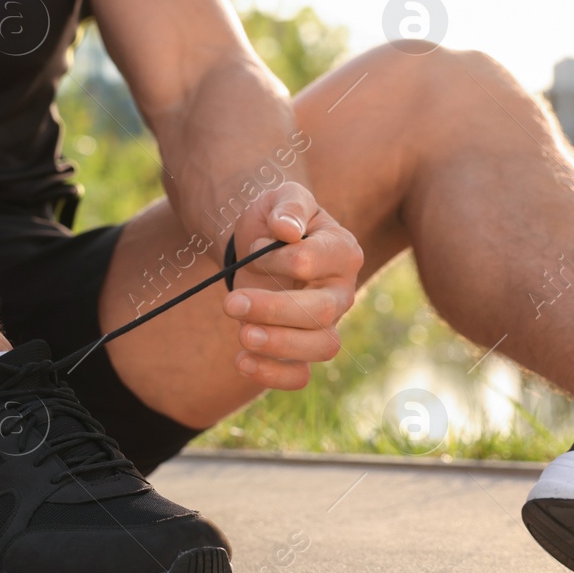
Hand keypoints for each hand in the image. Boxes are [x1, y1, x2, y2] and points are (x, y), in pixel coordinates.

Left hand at [220, 181, 362, 389]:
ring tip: (242, 335)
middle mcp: (341, 292)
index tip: (253, 248)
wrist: (260, 243)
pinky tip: (241, 361)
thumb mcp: (282, 197)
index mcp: (343, 252)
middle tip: (230, 303)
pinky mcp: (302, 349)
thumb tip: (286, 230)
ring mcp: (325, 325)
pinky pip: (300, 376)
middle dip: (274, 310)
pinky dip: (272, 375)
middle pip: (322, 312)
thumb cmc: (276, 219)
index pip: (312, 263)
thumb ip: (289, 206)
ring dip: (278, 345)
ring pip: (320, 348)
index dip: (277, 260)